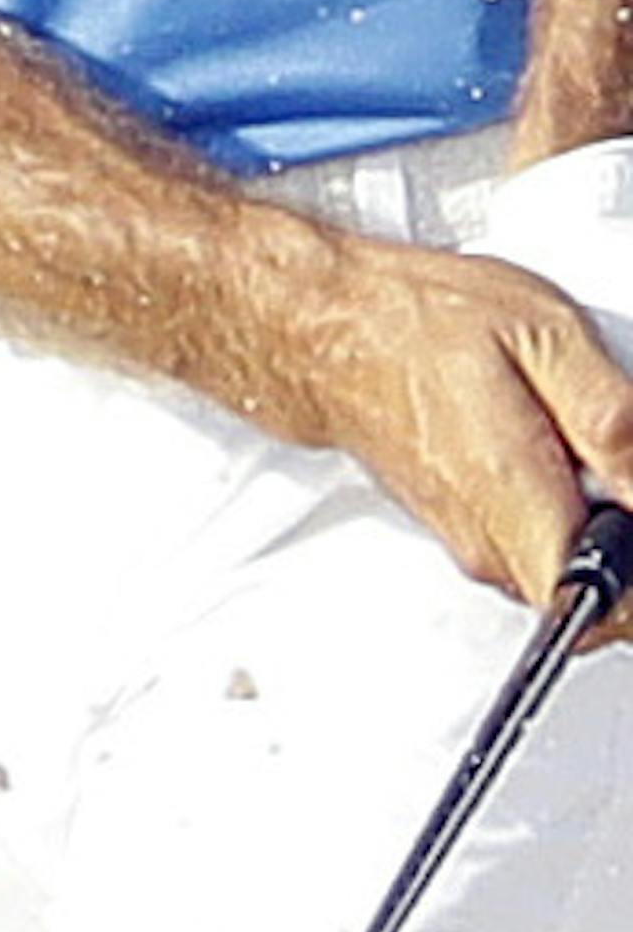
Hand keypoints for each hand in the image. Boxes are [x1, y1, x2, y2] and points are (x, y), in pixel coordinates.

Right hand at [294, 233, 632, 626]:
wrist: (329, 332)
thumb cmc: (419, 323)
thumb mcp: (544, 334)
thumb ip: (614, 419)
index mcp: (518, 497)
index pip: (609, 608)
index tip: (630, 500)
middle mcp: (491, 544)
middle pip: (594, 591)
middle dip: (620, 538)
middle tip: (607, 461)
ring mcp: (472, 545)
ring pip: (564, 568)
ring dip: (591, 522)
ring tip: (573, 443)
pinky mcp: (462, 533)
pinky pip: (533, 548)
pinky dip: (556, 510)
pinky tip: (545, 447)